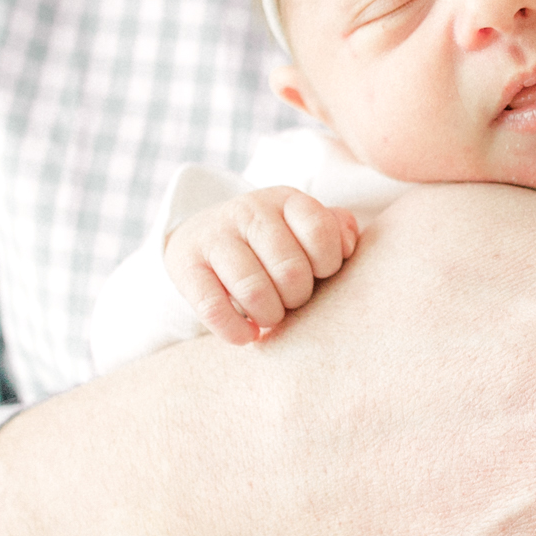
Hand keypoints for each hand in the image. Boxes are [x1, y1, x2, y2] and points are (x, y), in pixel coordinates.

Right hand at [164, 186, 361, 343]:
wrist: (201, 238)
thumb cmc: (269, 243)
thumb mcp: (301, 227)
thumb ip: (333, 229)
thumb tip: (348, 244)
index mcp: (285, 200)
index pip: (320, 231)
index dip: (328, 264)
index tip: (319, 275)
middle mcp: (249, 211)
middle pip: (290, 270)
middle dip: (298, 297)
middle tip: (291, 300)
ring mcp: (215, 237)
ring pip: (253, 289)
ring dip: (269, 315)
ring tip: (269, 315)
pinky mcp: (187, 266)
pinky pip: (213, 308)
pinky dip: (236, 331)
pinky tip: (248, 335)